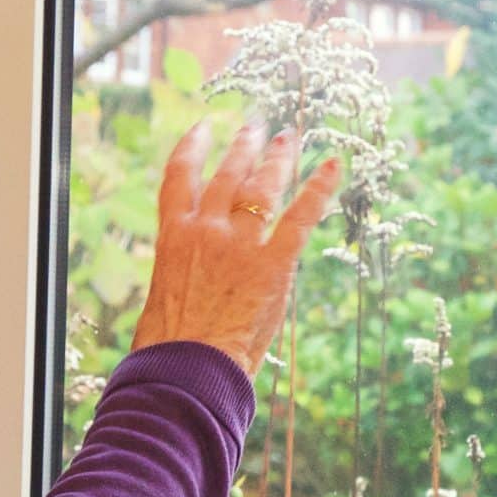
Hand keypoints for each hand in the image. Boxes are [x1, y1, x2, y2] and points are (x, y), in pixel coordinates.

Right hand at [131, 123, 341, 374]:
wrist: (187, 369)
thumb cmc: (167, 350)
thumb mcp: (161, 301)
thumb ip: (179, 279)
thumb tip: (185, 290)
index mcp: (172, 237)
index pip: (178, 177)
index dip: (192, 147)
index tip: (203, 128)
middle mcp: (204, 229)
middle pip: (227, 175)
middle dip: (244, 147)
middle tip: (258, 128)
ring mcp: (239, 244)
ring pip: (261, 187)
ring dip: (277, 159)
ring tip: (288, 138)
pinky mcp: (274, 264)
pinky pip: (301, 216)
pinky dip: (320, 188)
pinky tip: (334, 166)